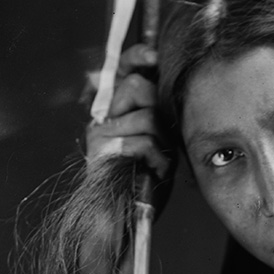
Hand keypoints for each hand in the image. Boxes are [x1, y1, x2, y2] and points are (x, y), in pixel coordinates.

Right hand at [85, 43, 172, 180]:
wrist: (124, 218)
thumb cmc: (146, 181)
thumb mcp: (160, 141)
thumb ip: (161, 114)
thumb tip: (174, 85)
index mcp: (116, 110)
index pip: (122, 69)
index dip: (138, 55)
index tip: (156, 55)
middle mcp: (102, 116)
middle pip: (135, 85)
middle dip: (160, 110)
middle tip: (165, 138)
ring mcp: (99, 132)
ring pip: (146, 116)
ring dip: (163, 141)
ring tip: (160, 161)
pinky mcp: (101, 150)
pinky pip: (143, 141)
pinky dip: (158, 160)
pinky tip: (155, 172)